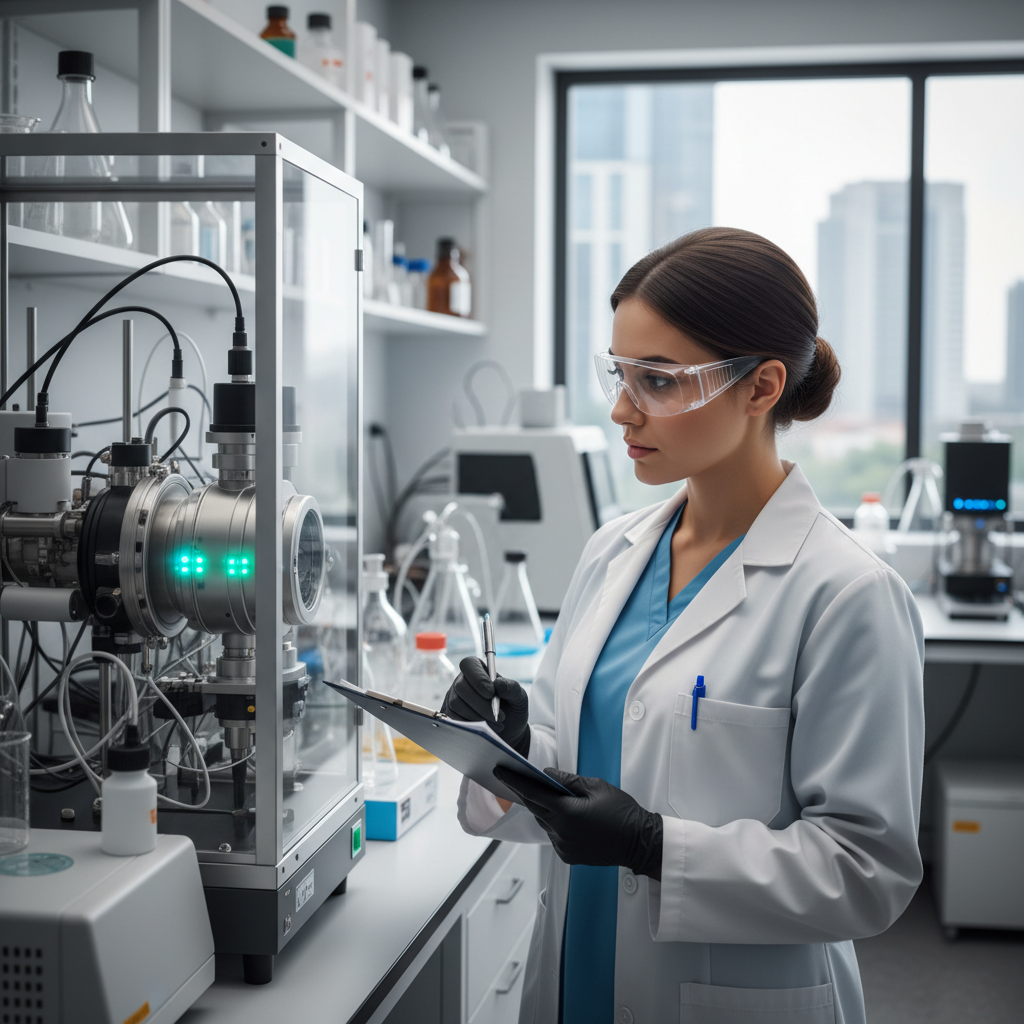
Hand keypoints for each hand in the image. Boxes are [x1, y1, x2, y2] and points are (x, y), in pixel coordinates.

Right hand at [441, 657, 530, 756]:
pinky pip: (454, 718)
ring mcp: (454, 697)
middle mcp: (463, 681)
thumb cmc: (513, 709)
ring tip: (496, 723)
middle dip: (481, 703)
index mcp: (479, 670)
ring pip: (456, 703)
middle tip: (499, 716)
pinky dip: (471, 725)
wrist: (510, 732)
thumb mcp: (519, 696)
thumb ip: (511, 687)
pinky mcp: (451, 714)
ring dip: (478, 716)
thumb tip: (498, 683)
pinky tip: (486, 728)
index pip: (469, 664)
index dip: (478, 678)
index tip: (491, 693)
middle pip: (461, 686)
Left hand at [493, 766, 662, 879]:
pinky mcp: (568, 856)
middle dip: (527, 793)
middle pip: (536, 808)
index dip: (515, 782)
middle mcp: (560, 832)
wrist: (639, 843)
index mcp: (567, 813)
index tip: (500, 772)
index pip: (533, 794)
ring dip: (545, 809)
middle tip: (518, 779)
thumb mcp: (597, 787)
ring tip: (552, 797)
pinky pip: (554, 835)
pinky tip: (567, 816)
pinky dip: (555, 824)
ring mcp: (563, 847)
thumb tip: (548, 774)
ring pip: (545, 822)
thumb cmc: (622, 812)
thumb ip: (568, 781)